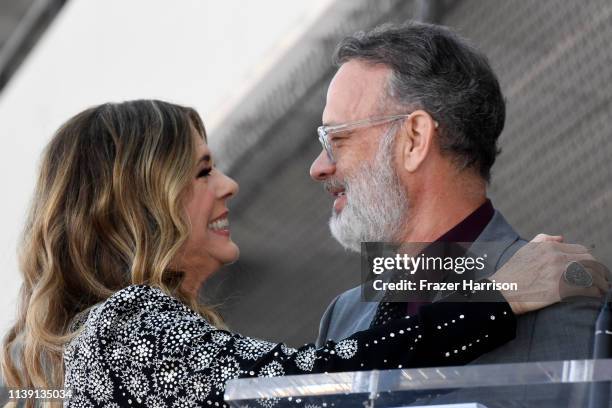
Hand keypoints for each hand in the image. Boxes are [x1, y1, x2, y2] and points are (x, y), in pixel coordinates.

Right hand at [490, 234, 609, 314]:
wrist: (502, 291)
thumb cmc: (512, 272)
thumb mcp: (525, 249)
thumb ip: (543, 239)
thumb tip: (562, 238)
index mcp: (550, 248)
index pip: (581, 249)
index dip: (590, 259)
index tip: (593, 267)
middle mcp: (556, 258)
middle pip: (590, 261)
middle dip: (599, 270)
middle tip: (602, 278)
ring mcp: (559, 274)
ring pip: (591, 274)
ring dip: (601, 281)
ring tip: (603, 288)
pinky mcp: (560, 290)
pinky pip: (586, 288)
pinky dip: (594, 291)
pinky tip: (595, 294)